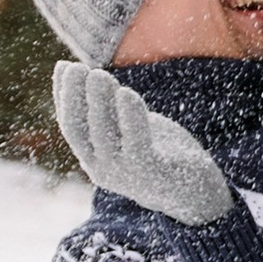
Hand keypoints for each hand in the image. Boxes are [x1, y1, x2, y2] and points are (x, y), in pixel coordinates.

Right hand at [52, 63, 234, 225]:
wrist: (198, 195)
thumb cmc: (164, 156)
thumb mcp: (133, 131)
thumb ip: (115, 112)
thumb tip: (95, 76)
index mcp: (95, 160)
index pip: (71, 126)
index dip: (64, 95)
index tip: (63, 66)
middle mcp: (103, 169)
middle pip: (79, 129)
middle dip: (74, 96)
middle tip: (77, 67)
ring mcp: (125, 173)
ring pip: (103, 133)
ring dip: (98, 101)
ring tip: (98, 74)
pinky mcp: (152, 171)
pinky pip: (136, 142)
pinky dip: (130, 116)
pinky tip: (126, 93)